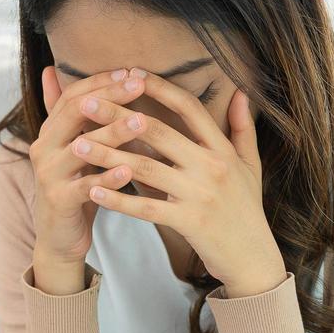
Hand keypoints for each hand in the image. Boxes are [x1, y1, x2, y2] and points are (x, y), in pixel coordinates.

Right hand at [29, 67, 146, 293]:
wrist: (57, 238)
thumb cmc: (73, 187)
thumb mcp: (70, 147)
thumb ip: (65, 113)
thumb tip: (49, 69)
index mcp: (50, 131)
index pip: (74, 94)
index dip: (102, 81)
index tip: (132, 71)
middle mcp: (44, 147)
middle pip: (76, 112)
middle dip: (109, 96)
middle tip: (139, 85)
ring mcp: (49, 174)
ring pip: (83, 147)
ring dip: (114, 133)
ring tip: (142, 121)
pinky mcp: (58, 201)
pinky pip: (85, 187)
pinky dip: (108, 178)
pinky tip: (130, 172)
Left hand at [70, 69, 286, 297]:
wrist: (254, 258)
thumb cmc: (248, 210)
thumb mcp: (252, 166)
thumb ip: (244, 129)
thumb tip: (241, 94)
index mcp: (222, 149)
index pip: (189, 108)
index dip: (159, 88)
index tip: (130, 74)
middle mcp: (211, 167)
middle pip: (158, 132)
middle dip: (119, 116)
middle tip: (86, 104)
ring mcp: (200, 195)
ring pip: (146, 168)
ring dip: (108, 155)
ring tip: (79, 145)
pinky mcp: (189, 222)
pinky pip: (146, 208)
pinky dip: (119, 200)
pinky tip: (93, 190)